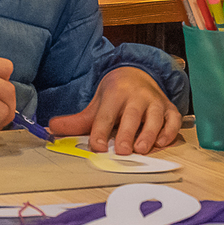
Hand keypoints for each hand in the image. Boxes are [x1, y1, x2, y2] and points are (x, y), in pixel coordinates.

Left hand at [47, 67, 182, 154]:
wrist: (138, 73)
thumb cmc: (116, 95)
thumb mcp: (96, 105)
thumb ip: (77, 121)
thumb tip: (51, 129)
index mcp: (116, 93)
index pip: (106, 114)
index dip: (100, 131)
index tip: (96, 147)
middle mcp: (137, 96)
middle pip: (132, 115)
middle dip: (127, 133)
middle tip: (122, 151)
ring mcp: (155, 102)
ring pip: (155, 117)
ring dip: (149, 133)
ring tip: (141, 149)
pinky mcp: (169, 108)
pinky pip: (173, 120)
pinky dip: (169, 131)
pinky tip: (161, 142)